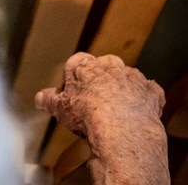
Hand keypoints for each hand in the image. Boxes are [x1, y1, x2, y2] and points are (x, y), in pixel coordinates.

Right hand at [35, 52, 164, 139]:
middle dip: (99, 81)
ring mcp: (133, 78)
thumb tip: (40, 98)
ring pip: (126, 79)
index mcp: (85, 65)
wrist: (121, 130)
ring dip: (122, 90)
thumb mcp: (59, 108)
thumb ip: (48, 99)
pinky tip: (135, 113)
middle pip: (103, 68)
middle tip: (93, 100)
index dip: (74, 77)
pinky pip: (148, 93)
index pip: (77, 62)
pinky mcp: (151, 92)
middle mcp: (110, 65)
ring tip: (114, 111)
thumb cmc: (88, 115)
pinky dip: (143, 100)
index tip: (73, 90)